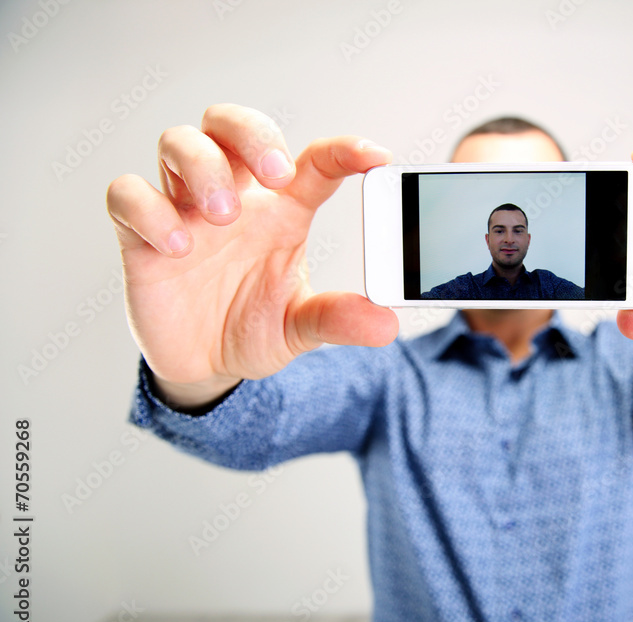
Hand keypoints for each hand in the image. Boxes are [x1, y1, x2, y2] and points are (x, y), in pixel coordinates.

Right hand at [107, 104, 398, 406]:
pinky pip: (128, 196)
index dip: (343, 151)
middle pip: (230, 124)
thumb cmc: (253, 328)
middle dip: (252, 134)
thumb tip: (385, 325)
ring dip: (203, 166)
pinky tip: (177, 246)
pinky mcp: (141, 236)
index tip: (375, 157)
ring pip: (179, 143)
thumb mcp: (301, 328)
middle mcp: (233, 197)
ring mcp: (184, 210)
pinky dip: (149, 210)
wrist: (205, 367)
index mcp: (282, 210)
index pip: (313, 162)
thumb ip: (337, 319)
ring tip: (222, 214)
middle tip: (275, 174)